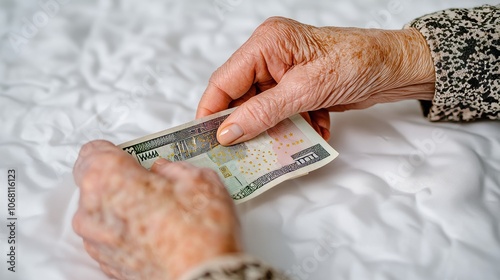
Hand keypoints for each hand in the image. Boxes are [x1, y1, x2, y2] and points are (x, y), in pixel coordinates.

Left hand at [72, 140, 240, 279]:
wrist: (202, 279)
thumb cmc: (199, 234)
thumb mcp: (198, 180)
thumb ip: (173, 167)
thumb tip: (165, 170)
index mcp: (109, 177)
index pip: (93, 150)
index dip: (116, 151)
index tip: (133, 155)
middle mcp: (93, 209)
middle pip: (95, 180)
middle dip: (120, 178)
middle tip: (153, 183)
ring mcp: (96, 239)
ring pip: (100, 210)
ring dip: (120, 206)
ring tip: (157, 211)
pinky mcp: (106, 262)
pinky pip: (108, 236)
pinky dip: (124, 231)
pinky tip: (154, 232)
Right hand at [196, 17, 434, 144]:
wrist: (397, 67)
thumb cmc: (357, 64)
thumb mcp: (305, 91)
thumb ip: (262, 112)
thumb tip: (228, 132)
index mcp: (266, 43)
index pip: (224, 81)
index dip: (212, 111)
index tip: (205, 141)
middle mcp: (271, 54)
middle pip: (242, 96)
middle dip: (246, 124)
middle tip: (241, 153)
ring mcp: (285, 70)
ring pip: (263, 107)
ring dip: (275, 128)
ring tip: (283, 146)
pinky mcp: (298, 85)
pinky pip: (283, 110)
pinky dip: (295, 125)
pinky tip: (314, 130)